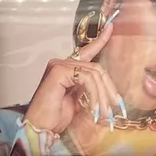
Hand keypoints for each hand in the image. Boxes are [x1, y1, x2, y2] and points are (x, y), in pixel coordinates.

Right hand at [23, 12, 124, 134]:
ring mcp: (59, 66)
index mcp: (66, 69)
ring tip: (103, 113)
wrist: (40, 128)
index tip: (110, 27)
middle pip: (97, 68)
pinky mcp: (59, 71)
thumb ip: (88, 89)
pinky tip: (94, 108)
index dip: (100, 40)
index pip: (87, 52)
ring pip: (94, 74)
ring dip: (103, 96)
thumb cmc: (54, 117)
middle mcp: (61, 63)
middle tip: (114, 107)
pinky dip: (95, 94)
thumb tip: (106, 88)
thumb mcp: (78, 101)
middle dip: (109, 89)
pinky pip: (87, 78)